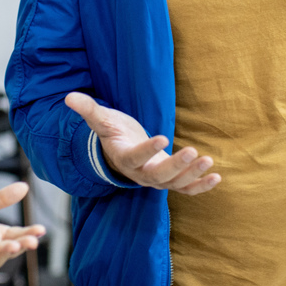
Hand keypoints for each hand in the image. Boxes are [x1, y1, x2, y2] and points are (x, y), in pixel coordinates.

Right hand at [65, 92, 220, 194]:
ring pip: (175, 184)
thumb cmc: (113, 134)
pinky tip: (217, 176)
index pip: (136, 157)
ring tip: (208, 161)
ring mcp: (156, 179)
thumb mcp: (102, 121)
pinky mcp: (170, 180)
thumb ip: (88, 110)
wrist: (121, 152)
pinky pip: (186, 188)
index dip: (148, 150)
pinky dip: (201, 186)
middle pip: (159, 176)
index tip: (163, 137)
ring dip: (193, 175)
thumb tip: (68, 96)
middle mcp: (140, 174)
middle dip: (177, 166)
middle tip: (194, 152)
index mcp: (125, 159)